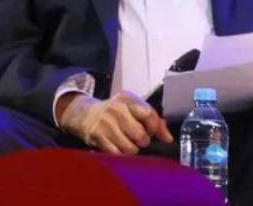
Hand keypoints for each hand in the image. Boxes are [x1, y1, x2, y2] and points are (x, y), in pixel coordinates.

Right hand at [58, 90, 173, 154]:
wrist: (85, 114)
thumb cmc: (115, 111)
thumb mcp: (132, 107)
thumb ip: (151, 118)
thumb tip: (168, 137)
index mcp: (128, 99)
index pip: (149, 114)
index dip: (156, 128)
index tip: (158, 135)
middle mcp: (117, 110)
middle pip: (140, 134)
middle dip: (144, 141)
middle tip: (141, 139)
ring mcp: (105, 124)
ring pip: (130, 147)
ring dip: (133, 149)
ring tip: (129, 143)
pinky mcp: (97, 137)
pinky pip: (117, 153)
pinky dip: (121, 154)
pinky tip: (119, 148)